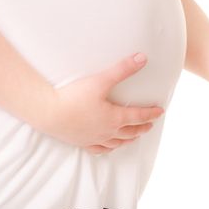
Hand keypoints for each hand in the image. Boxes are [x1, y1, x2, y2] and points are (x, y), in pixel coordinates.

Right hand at [39, 53, 163, 153]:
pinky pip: (99, 149)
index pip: (138, 116)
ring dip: (128, 139)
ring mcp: (94, 139)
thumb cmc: (73, 97)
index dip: (151, 113)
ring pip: (117, 142)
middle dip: (142, 127)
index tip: (160, 111)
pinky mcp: (81, 142)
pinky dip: (108, 148)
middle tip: (149, 124)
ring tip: (134, 137)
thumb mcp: (101, 80)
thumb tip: (142, 58)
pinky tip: (109, 146)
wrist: (48, 113)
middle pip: (130, 131)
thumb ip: (123, 69)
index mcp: (114, 118)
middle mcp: (107, 132)